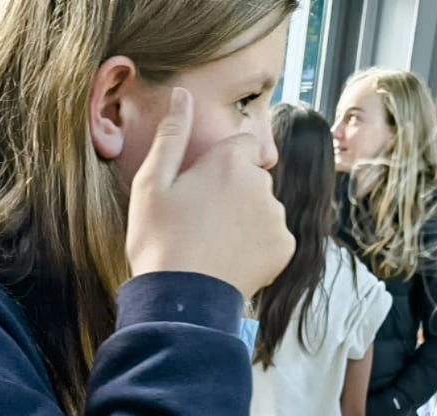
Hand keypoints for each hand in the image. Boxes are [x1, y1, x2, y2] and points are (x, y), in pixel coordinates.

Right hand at [125, 88, 292, 297]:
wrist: (179, 301)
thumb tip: (182, 93)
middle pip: (253, 177)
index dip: (220, 165)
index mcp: (230, 161)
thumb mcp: (150, 184)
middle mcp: (261, 183)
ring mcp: (276, 216)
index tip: (200, 190)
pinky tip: (232, 259)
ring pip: (264, 207)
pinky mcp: (285, 247)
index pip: (240, 144)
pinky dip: (258, 246)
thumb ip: (171, 134)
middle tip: (201, 222)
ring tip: (214, 244)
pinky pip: (274, 237)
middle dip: (234, 191)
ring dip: (246, 219)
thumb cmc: (158, 241)